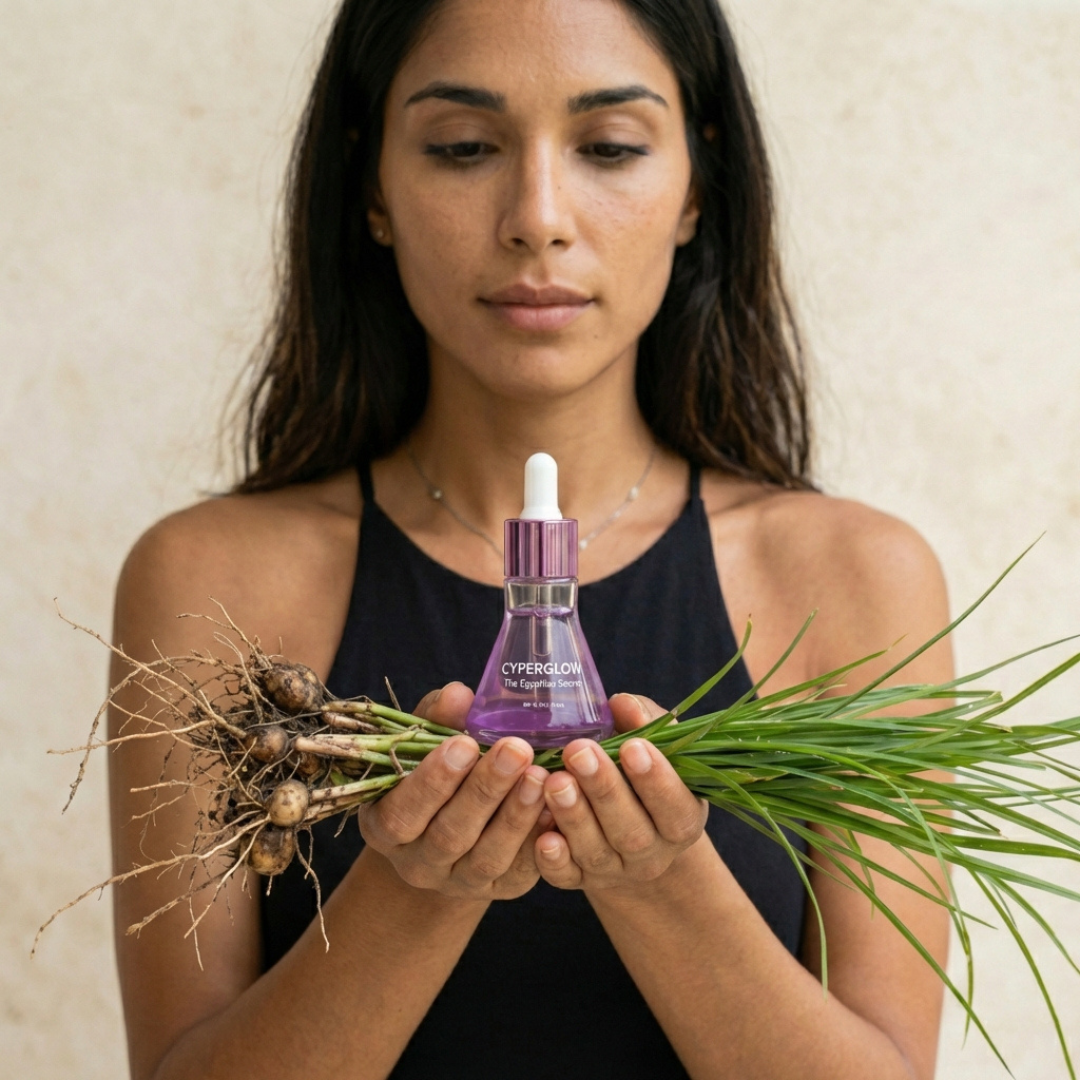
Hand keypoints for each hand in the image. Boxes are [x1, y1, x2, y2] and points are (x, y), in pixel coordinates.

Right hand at [356, 683, 551, 899]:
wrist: (449, 830)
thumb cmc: (436, 771)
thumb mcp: (426, 743)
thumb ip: (438, 719)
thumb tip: (458, 694)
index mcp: (386, 827)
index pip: (402, 812)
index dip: (433, 780)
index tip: (464, 743)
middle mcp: (418, 863)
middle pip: (449, 834)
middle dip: (484, 790)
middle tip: (516, 750)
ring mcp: (459, 881)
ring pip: (487, 857)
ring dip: (515, 816)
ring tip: (540, 776)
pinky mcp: (500, 889)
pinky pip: (520, 871)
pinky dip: (538, 840)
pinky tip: (555, 807)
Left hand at [535, 693, 707, 892]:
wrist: (626, 829)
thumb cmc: (638, 772)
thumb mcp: (653, 745)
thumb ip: (643, 722)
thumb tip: (623, 704)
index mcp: (680, 819)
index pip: (675, 806)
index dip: (657, 780)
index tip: (634, 747)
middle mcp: (652, 853)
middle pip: (631, 830)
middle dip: (604, 789)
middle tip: (578, 752)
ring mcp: (615, 871)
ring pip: (596, 853)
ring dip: (574, 817)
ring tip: (554, 781)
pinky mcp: (580, 880)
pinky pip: (566, 878)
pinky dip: (554, 860)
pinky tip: (542, 836)